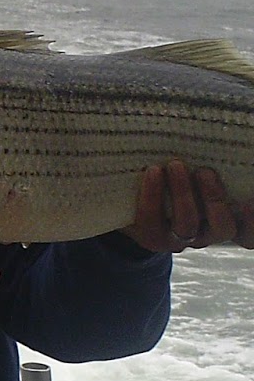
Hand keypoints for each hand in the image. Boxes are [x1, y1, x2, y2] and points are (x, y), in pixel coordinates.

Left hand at [124, 160, 253, 252]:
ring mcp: (181, 239)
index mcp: (228, 220)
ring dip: (182, 193)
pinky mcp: (152, 236)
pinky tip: (153, 172)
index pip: (249, 233)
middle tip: (205, 171)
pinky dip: (151, 196)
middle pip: (222, 227)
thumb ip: (216, 171)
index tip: (249, 201)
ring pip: (187, 224)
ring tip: (175, 165)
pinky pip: (151, 220)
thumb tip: (246, 141)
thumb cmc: (186, 179)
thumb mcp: (202, 179)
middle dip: (214, 199)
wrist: (137, 203)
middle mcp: (209, 234)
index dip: (252, 221)